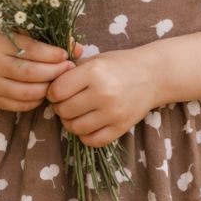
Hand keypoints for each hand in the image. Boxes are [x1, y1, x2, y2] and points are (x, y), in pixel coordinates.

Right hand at [0, 27, 83, 111]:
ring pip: (27, 92)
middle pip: (30, 73)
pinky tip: (45, 91)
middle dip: (54, 72)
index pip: (31, 50)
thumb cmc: (2, 41)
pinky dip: (37, 100)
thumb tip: (78, 48)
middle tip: (69, 70)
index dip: (52, 54)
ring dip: (48, 89)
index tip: (66, 55)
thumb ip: (47, 38)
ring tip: (59, 82)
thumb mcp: (19, 32)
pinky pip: (20, 105)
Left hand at [45, 47, 160, 146]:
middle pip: (64, 110)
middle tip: (67, 103)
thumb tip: (46, 86)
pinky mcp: (121, 127)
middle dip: (60, 108)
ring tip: (77, 114)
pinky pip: (92, 140)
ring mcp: (113, 112)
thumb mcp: (95, 60)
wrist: (154, 75)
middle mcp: (103, 93)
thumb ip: (71, 72)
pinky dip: (85, 135)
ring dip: (71, 123)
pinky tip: (88, 125)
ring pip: (75, 128)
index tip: (58, 91)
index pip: (57, 90)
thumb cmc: (119, 65)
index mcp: (94, 72)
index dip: (52, 93)